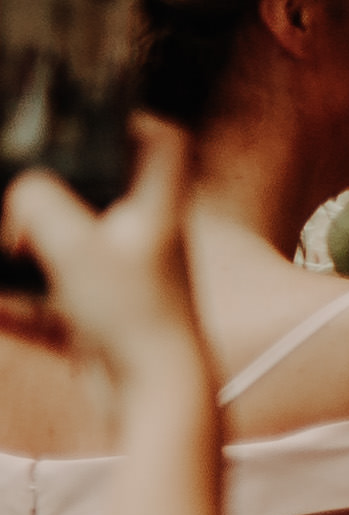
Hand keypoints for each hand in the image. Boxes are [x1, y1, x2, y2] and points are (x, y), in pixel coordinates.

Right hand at [0, 121, 202, 389]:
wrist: (157, 399)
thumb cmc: (132, 316)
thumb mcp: (74, 245)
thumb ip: (40, 204)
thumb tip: (22, 189)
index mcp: (159, 213)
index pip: (165, 145)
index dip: (133, 120)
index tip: (86, 116)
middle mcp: (149, 246)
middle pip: (107, 199)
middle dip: (57, 192)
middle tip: (17, 188)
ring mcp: (128, 288)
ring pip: (72, 254)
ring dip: (30, 248)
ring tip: (2, 243)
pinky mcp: (105, 328)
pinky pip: (51, 308)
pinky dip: (17, 305)